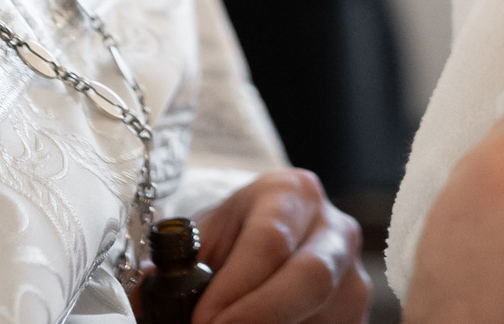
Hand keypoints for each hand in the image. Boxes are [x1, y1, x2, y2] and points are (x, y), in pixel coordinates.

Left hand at [191, 168, 367, 322]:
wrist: (271, 237)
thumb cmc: (233, 238)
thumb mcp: (206, 237)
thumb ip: (180, 262)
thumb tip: (144, 291)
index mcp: (292, 193)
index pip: (270, 242)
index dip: (234, 287)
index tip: (202, 318)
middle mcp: (333, 226)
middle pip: (311, 276)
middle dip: (261, 315)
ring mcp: (353, 271)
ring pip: (326, 312)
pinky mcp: (360, 308)